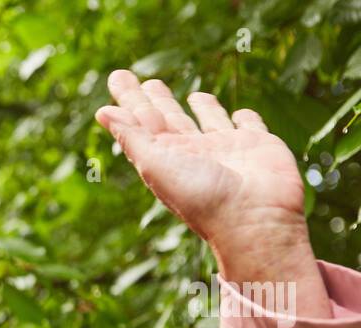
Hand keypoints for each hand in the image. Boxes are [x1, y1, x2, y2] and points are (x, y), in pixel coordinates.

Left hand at [94, 69, 306, 255]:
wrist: (253, 219)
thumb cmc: (201, 196)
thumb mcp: (157, 164)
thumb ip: (132, 137)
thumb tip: (102, 112)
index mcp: (165, 156)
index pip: (141, 120)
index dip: (129, 99)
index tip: (117, 76)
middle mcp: (193, 152)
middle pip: (171, 119)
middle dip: (158, 100)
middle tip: (148, 81)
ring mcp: (226, 149)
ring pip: (210, 121)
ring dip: (203, 108)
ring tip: (192, 96)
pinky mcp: (258, 145)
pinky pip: (249, 126)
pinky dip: (245, 119)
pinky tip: (240, 115)